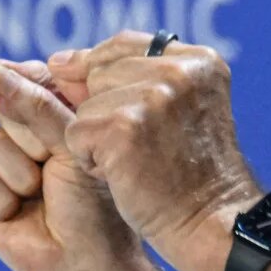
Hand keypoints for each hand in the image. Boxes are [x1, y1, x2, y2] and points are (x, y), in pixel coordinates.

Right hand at [0, 58, 139, 270]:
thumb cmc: (92, 202)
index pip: (32, 79)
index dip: (25, 82)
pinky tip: (19, 213)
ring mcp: (7, 164)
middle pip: (6, 107)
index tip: (11, 77)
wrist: (84, 262)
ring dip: (19, 171)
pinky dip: (0, 197)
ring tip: (41, 193)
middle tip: (52, 163)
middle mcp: (31, 136)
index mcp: (61, 116)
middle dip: (30, 135)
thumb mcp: (72, 144)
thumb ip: (35, 105)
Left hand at [49, 31, 263, 270]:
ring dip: (97, 138)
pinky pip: (76, 133)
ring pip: (84, 105)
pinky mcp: (124, 127)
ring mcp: (151, 96)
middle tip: (140, 147)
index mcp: (199, 60)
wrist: (213, 225)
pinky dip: (90, 161)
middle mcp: (178, 69)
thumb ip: (134, 79)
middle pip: (99, 72)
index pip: (124, 45)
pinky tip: (124, 177)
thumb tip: (56, 63)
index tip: (108, 107)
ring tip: (135, 164)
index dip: (102, 72)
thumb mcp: (180, 111)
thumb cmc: (194, 177)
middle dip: (104, 109)